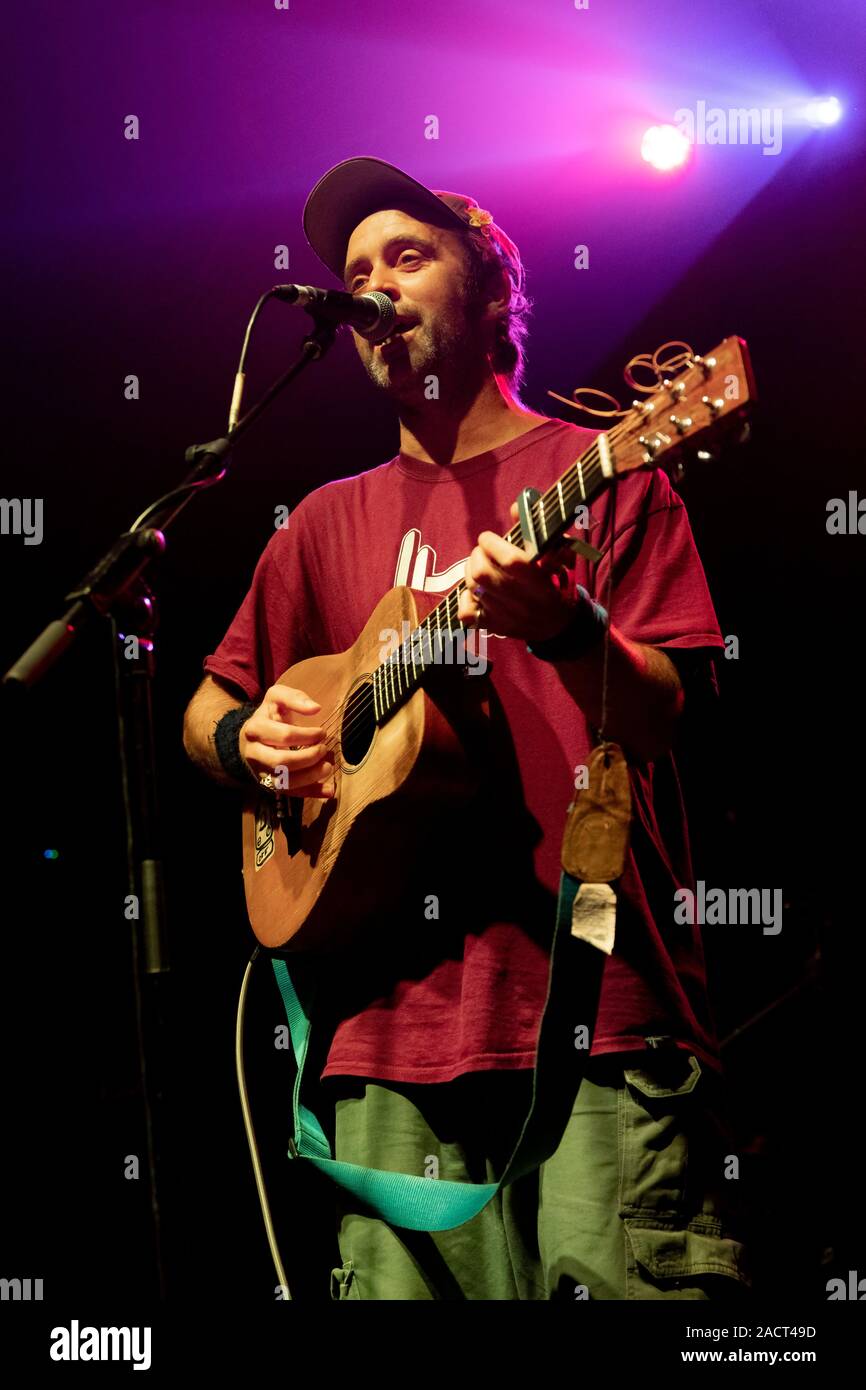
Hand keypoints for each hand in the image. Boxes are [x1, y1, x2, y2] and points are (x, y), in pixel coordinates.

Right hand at [239, 684, 334, 797]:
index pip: (284, 736)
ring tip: (328, 767)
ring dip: (310, 777)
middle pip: (282, 762)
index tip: (322, 732)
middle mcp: (254, 753)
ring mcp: (260, 772)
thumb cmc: (269, 716)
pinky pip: (289, 794)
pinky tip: (328, 789)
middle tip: (324, 749)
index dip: (307, 735)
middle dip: (309, 757)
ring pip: (284, 783)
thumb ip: (295, 698)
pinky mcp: (269, 785)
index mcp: (255, 729)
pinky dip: (310, 793)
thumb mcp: (277, 698)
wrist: (250, 737)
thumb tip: (316, 708)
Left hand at [456, 501, 579, 642]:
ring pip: (473, 588)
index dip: (493, 544)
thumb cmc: (557, 584)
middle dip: (477, 555)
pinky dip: (465, 598)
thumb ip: (537, 532)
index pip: (511, 561)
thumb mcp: (558, 557)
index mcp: (542, 585)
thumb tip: (515, 507)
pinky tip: (476, 591)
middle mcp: (523, 604)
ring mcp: (506, 618)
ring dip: (470, 571)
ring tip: (480, 565)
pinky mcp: (494, 628)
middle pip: (483, 574)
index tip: (489, 537)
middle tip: (483, 551)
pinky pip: (466, 613)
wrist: (559, 626)